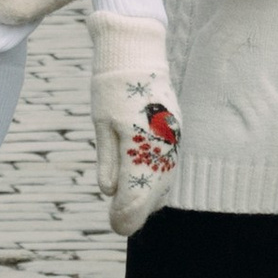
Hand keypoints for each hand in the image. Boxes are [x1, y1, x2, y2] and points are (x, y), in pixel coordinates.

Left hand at [90, 12, 179, 235]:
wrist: (137, 51)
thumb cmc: (112, 86)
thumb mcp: (102, 124)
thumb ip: (108, 161)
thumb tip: (109, 192)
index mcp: (140, 145)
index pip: (135, 194)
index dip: (125, 215)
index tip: (115, 226)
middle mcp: (163, 145)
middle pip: (155, 193)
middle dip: (137, 212)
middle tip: (119, 225)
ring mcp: (173, 137)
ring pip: (166, 181)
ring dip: (150, 199)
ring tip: (131, 210)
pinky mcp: (175, 130)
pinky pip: (170, 165)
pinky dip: (158, 181)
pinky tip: (146, 187)